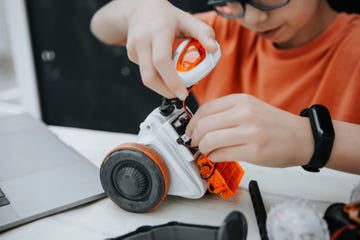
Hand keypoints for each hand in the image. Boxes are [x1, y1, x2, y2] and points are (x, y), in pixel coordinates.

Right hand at [91, 0, 217, 99]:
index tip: (183, 93)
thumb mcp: (188, 19)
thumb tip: (214, 50)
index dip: (172, 81)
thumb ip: (204, 33)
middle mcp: (143, 40)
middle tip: (180, 94)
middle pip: (150, 76)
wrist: (140, 8)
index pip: (162, 61)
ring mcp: (134, 48)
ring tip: (174, 85)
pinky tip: (163, 70)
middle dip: (166, 90)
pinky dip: (156, 76)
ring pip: (146, 78)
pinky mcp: (131, 54)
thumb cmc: (167, 16)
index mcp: (158, 32)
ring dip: (161, 87)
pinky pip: (144, 72)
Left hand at [186, 94, 313, 167]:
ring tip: (206, 151)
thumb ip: (227, 112)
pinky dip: (214, 157)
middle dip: (194, 137)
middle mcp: (245, 114)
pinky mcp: (254, 152)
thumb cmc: (275, 124)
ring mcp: (250, 133)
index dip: (192, 123)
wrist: (302, 138)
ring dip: (203, 149)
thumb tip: (200, 124)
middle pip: (204, 125)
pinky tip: (218, 156)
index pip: (205, 109)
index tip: (190, 130)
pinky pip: (221, 155)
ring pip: (210, 141)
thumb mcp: (251, 108)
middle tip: (195, 143)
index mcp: (241, 101)